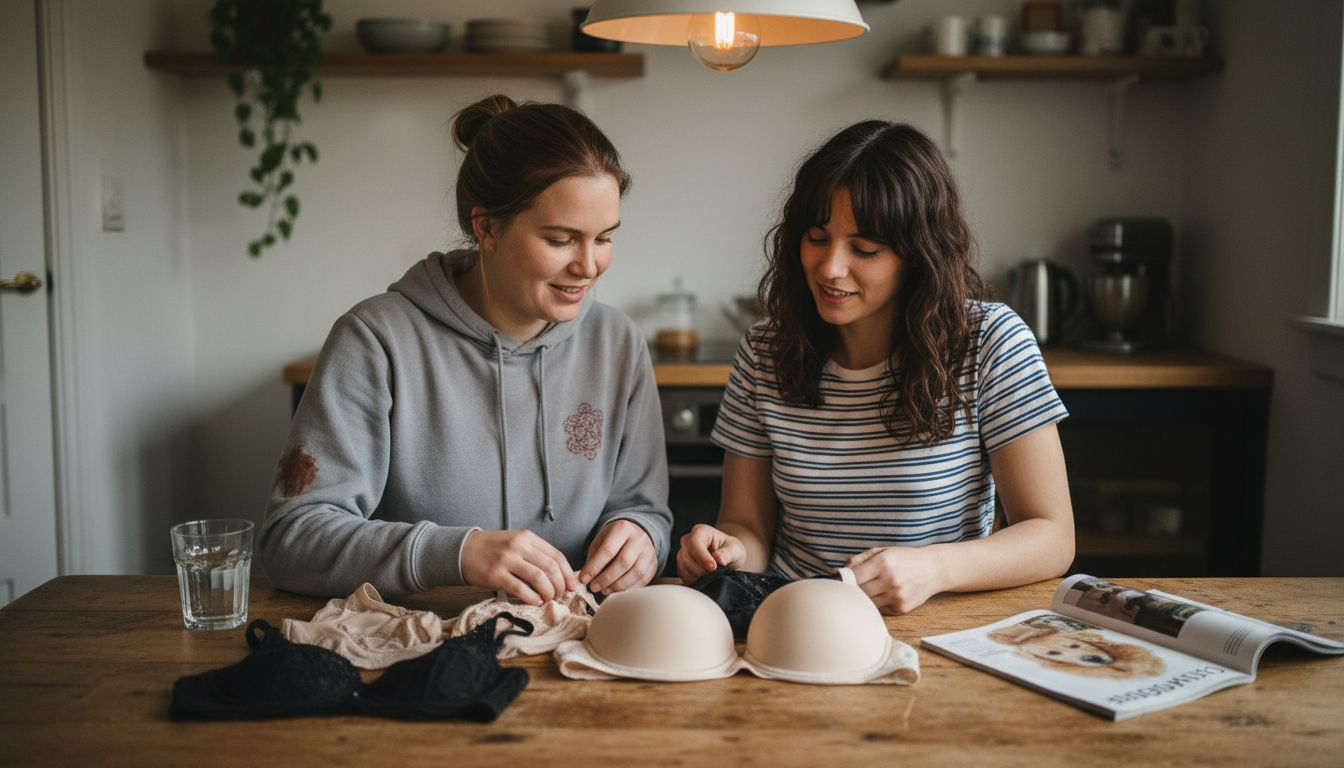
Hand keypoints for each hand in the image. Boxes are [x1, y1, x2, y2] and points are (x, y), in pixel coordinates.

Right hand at [460, 529, 577, 604]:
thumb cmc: (493, 549)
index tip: (572, 586)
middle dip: (560, 585)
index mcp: (527, 537)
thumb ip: (534, 554)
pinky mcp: (495, 575)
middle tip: (560, 596)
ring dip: (548, 592)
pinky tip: (535, 602)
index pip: (556, 555)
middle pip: (550, 568)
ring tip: (549, 599)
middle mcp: (519, 546)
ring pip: (539, 578)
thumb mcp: (515, 543)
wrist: (463, 549)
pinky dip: (532, 597)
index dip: (567, 573)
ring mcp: (507, 560)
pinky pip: (520, 588)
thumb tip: (558, 575)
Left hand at [580, 520, 657, 594]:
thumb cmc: (613, 540)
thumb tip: (586, 579)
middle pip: (623, 562)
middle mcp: (639, 538)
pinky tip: (616, 591)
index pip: (608, 549)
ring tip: (604, 590)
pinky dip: (628, 589)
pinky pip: (643, 580)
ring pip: (635, 573)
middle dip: (606, 578)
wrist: (635, 534)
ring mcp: (649, 551)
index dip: (595, 567)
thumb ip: (593, 558)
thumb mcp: (601, 541)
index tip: (584, 579)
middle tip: (594, 587)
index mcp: (623, 528)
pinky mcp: (654, 564)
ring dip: (617, 586)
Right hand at [675, 524, 745, 584]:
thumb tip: (718, 558)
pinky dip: (693, 579)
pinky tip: (704, 578)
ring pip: (683, 566)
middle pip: (687, 556)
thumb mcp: (735, 550)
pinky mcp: (681, 564)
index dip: (702, 557)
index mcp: (701, 531)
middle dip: (701, 569)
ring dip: (697, 575)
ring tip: (711, 575)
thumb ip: (728, 554)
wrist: (726, 557)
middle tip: (715, 573)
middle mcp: (688, 539)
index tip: (713, 568)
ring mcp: (682, 552)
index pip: (695, 543)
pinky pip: (683, 574)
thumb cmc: (730, 550)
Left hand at [846, 546, 945, 614]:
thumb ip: (860, 559)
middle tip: (848, 588)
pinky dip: (877, 604)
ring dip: (863, 599)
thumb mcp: (883, 551)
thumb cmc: (904, 558)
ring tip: (866, 591)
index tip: (838, 582)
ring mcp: (896, 596)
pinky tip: (883, 596)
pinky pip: (880, 609)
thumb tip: (839, 571)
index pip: (853, 577)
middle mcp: (890, 580)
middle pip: (858, 592)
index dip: (842, 580)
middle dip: (851, 591)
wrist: (933, 569)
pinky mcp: (901, 608)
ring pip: (867, 603)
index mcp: (883, 563)